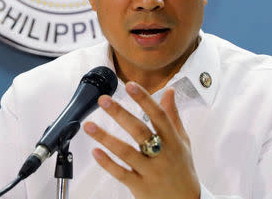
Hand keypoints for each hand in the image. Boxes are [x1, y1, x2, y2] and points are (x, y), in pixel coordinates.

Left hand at [83, 81, 199, 198]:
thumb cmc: (182, 168)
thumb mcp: (182, 141)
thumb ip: (173, 116)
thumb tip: (169, 90)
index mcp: (173, 141)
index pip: (159, 116)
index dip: (144, 99)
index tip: (130, 85)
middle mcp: (162, 155)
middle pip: (140, 131)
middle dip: (120, 114)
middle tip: (103, 100)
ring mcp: (150, 172)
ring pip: (126, 152)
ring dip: (106, 138)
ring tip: (88, 125)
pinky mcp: (140, 187)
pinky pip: (122, 173)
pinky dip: (108, 163)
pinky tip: (95, 151)